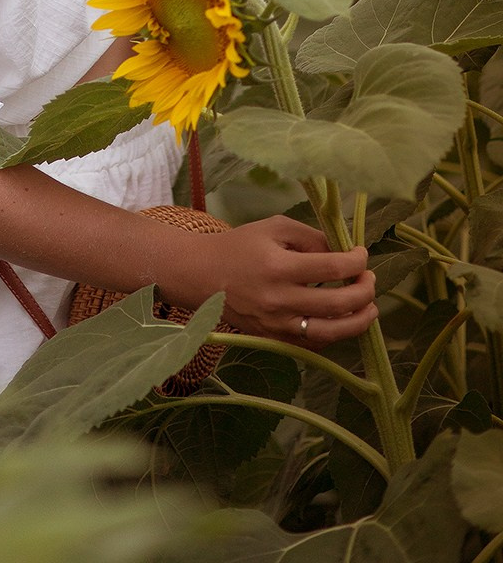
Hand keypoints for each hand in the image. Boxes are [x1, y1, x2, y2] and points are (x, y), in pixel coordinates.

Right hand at [196, 215, 376, 348]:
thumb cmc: (239, 246)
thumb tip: (343, 253)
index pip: (332, 267)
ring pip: (331, 333)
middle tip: (370, 279)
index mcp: (278, 267)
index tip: (361, 254)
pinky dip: (335, 333)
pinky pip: (314, 344)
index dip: (356, 261)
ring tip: (370, 308)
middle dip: (365, 291)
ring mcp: (277, 325)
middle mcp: (279, 300)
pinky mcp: (274, 340)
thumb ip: (311, 237)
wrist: (202, 275)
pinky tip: (343, 320)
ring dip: (359, 321)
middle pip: (338, 303)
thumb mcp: (273, 228)